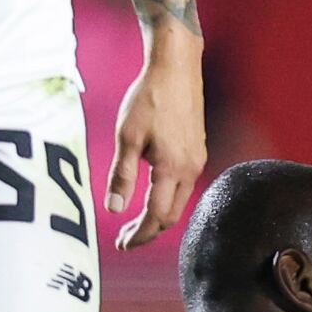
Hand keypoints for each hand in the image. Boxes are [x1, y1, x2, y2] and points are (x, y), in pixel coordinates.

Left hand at [105, 35, 205, 250]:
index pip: (157, 217)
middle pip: (172, 215)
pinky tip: (152, 192)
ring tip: (135, 220)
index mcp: (172, 168)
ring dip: (158, 215)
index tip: (120, 245)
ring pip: (180, 200)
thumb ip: (121, 175)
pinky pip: (185, 184)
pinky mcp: (198, 147)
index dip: (138, 235)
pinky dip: (167, 197)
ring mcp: (197, 158)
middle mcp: (191, 167)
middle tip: (124, 239)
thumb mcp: (127, 136)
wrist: (176, 66)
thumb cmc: (149, 97)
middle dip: (148, 231)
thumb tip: (114, 209)